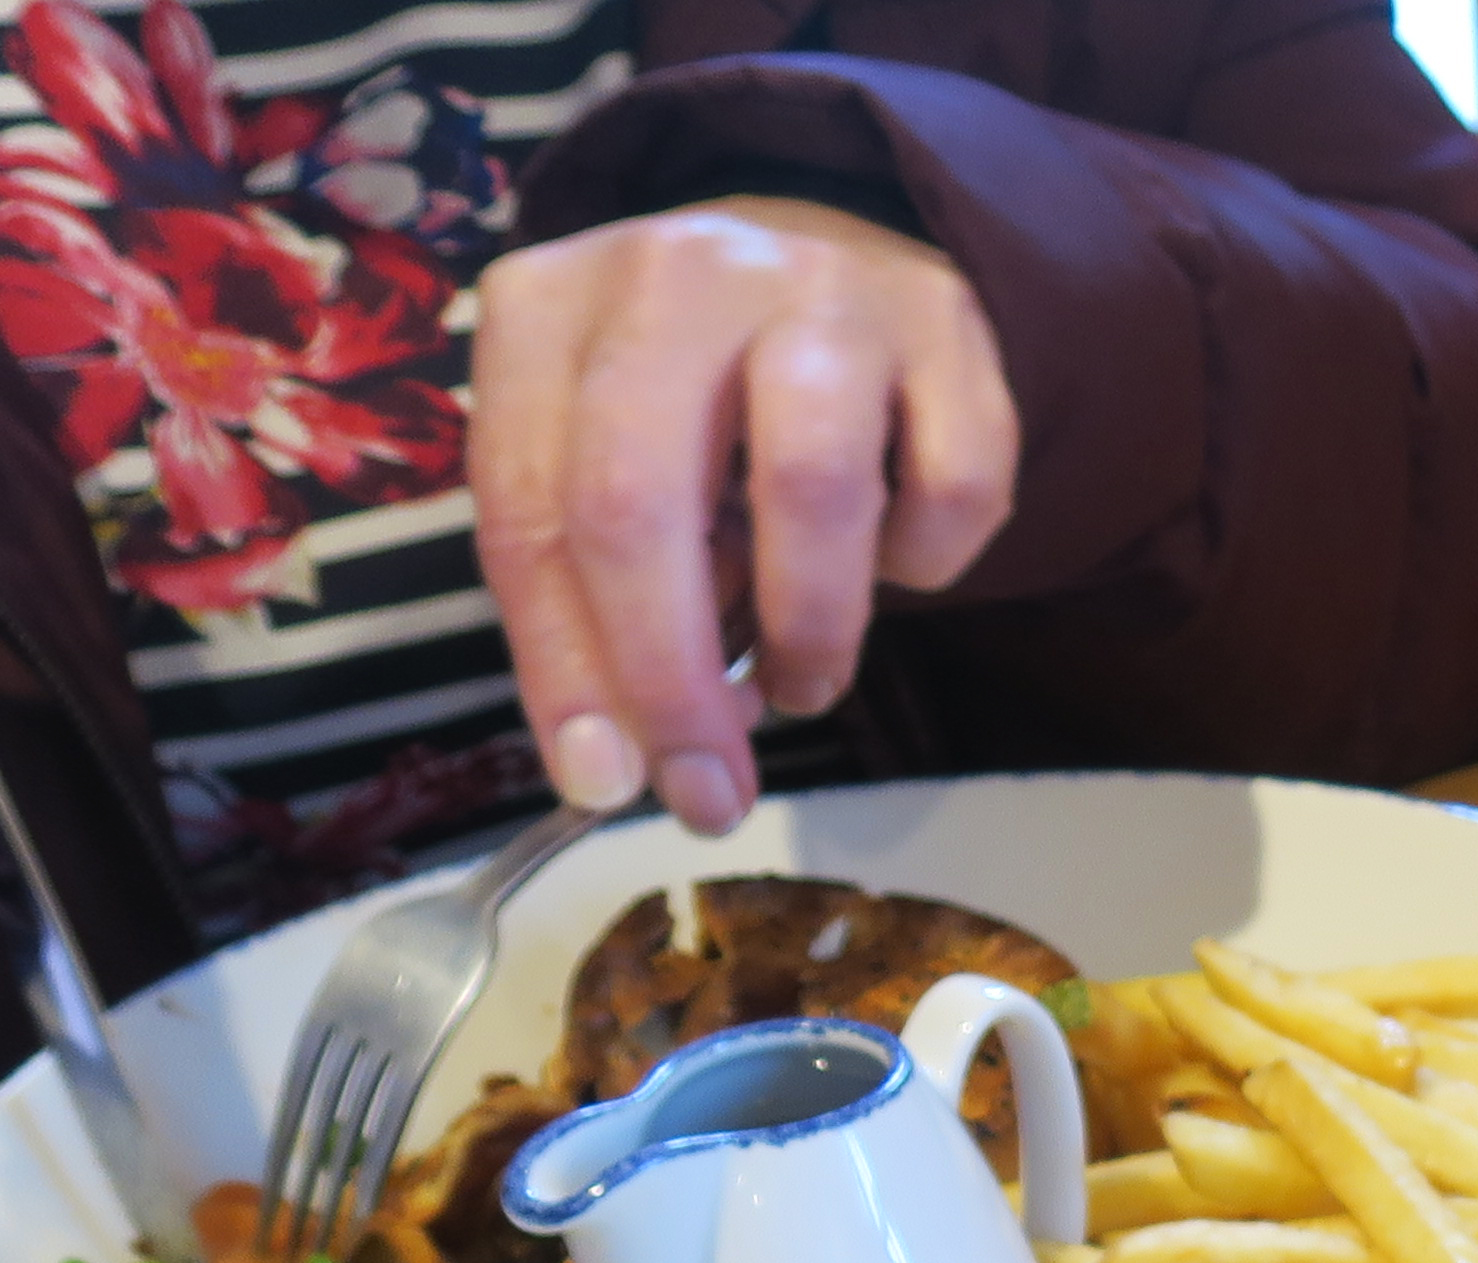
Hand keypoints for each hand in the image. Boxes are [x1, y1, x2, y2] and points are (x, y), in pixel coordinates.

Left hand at [466, 195, 1012, 837]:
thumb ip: (592, 597)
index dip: (563, 664)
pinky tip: (895, 559)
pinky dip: (926, 564)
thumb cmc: (704, 399)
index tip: (605, 782)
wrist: (843, 258)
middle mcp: (671, 274)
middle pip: (640, 501)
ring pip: (810, 489)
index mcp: (549, 306)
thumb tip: (614, 769)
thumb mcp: (610, 467)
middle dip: (669, 680)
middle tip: (708, 789)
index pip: (527, 506)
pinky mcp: (946, 324)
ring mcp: (817, 288)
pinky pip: (951, 486)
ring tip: (804, 682)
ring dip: (808, 633)